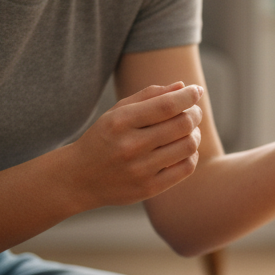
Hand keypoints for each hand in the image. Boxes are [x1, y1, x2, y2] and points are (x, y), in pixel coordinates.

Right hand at [62, 82, 204, 208]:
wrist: (78, 178)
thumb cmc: (104, 138)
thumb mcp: (117, 112)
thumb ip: (149, 96)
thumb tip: (182, 86)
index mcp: (120, 122)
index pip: (167, 105)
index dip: (188, 96)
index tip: (196, 90)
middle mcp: (130, 146)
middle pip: (182, 125)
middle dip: (195, 114)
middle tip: (194, 112)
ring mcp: (140, 170)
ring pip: (188, 146)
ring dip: (195, 134)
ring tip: (189, 131)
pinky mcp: (148, 188)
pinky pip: (186, 168)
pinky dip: (192, 155)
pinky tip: (184, 150)